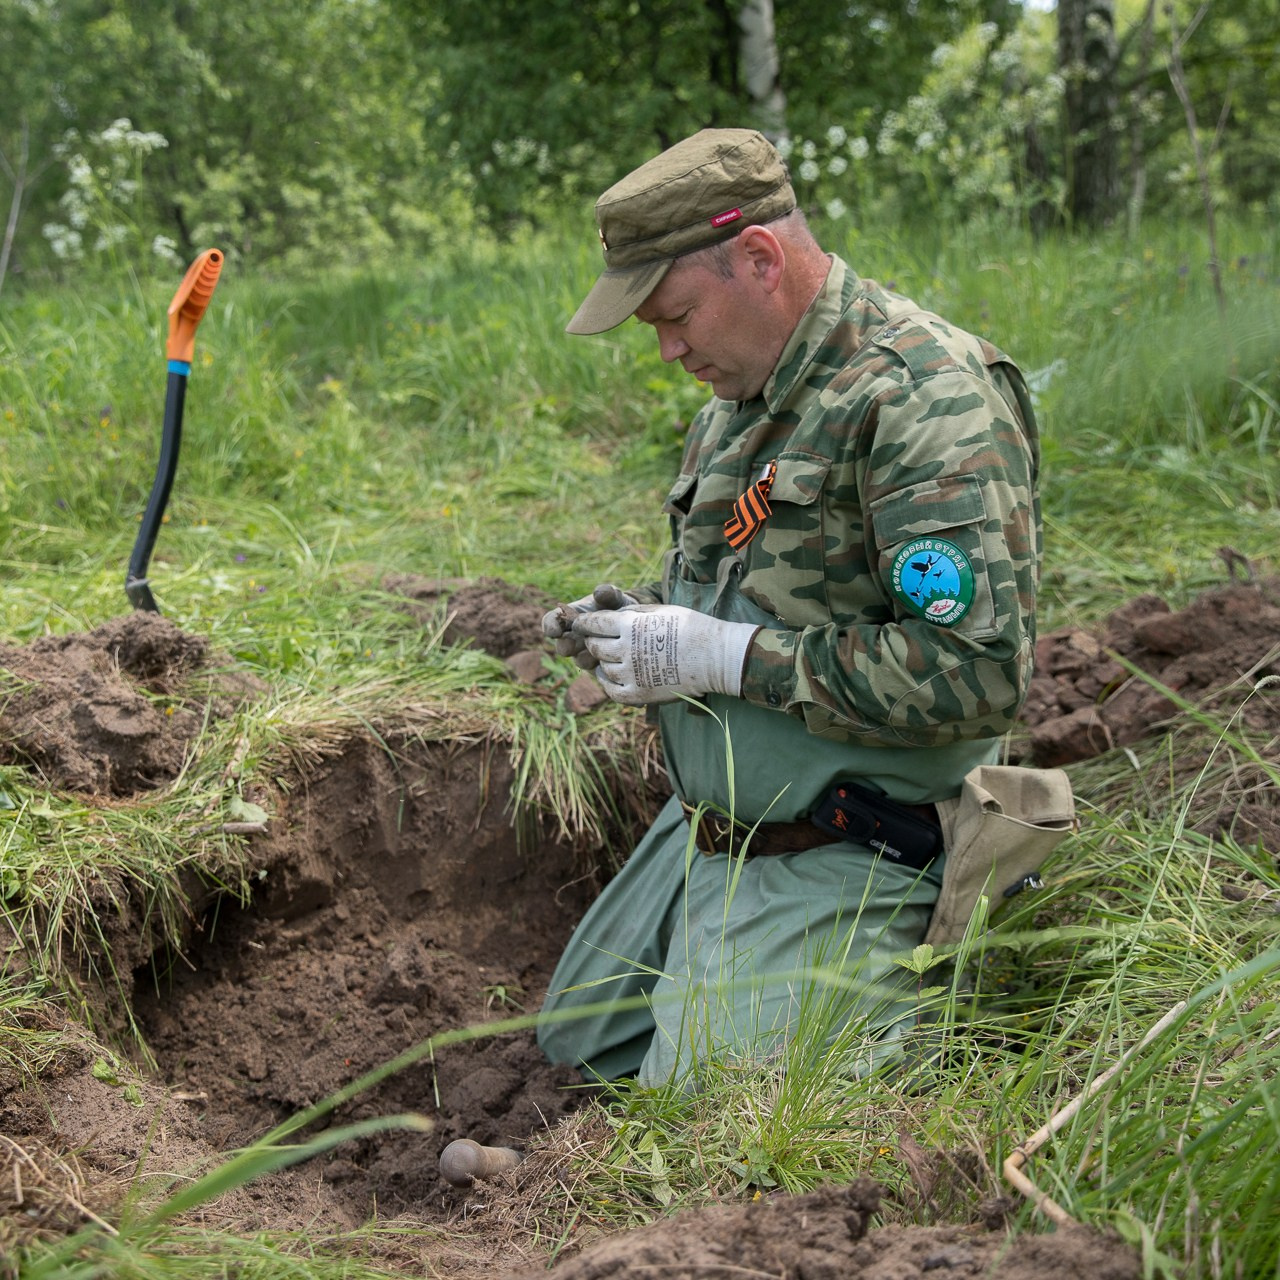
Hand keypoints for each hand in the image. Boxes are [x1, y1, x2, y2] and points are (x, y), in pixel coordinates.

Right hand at [541, 584, 637, 668]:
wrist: (633, 623)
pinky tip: (614, 661)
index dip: (550, 627)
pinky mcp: (599, 667)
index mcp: (569, 619)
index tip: (555, 631)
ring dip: (587, 657)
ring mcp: (585, 654)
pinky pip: (597, 671)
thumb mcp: (614, 598)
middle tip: (573, 645)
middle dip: (567, 646)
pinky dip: (604, 666)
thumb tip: (600, 592)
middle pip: (563, 646)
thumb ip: (607, 594)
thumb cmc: (617, 606)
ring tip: (600, 651)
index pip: (551, 623)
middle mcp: (573, 639)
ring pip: (580, 660)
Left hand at [574, 605, 759, 704]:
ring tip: (603, 658)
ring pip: (602, 668)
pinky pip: (612, 690)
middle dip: (592, 641)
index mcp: (631, 624)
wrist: (715, 657)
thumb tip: (612, 615)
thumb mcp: (660, 610)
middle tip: (594, 640)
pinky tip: (608, 677)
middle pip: (595, 646)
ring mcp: (632, 673)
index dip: (583, 623)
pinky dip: (606, 683)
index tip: (579, 625)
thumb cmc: (692, 627)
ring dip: (600, 662)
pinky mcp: (639, 694)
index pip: (594, 623)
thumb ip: (633, 612)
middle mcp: (627, 648)